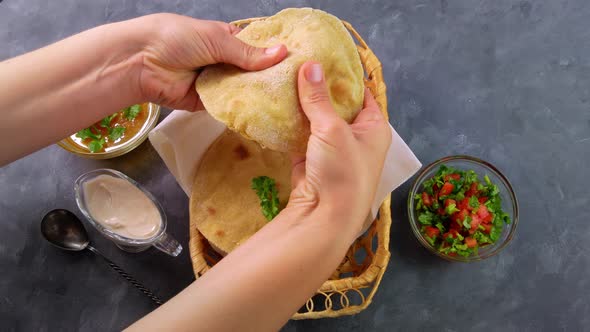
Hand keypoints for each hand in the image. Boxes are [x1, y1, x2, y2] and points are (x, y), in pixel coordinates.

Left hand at [137, 14, 286, 110]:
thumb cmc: (176, 39)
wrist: (142, 62)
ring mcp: (218, 83)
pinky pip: (230, 106)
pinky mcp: (209, 103)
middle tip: (298, 87)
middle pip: (254, 72)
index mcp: (228, 40)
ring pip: (245, 91)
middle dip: (271, 79)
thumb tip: (282, 53)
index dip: (276, 55)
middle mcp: (225, 62)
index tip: (299, 63)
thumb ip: (248, 52)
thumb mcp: (216, 39)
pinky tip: (265, 112)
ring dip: (259, 95)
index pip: (258, 48)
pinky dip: (243, 109)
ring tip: (288, 101)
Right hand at [287, 61, 390, 237]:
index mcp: (374, 127)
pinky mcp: (311, 157)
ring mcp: (332, 147)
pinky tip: (277, 103)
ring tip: (286, 77)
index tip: (325, 55)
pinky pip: (301, 133)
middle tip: (300, 62)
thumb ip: (319, 98)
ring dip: (303, 103)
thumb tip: (310, 65)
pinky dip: (291, 121)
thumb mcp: (333, 130)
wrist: (323, 216)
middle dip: (319, 87)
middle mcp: (356, 136)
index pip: (362, 92)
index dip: (345, 74)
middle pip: (337, 104)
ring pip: (317, 118)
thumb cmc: (342, 171)